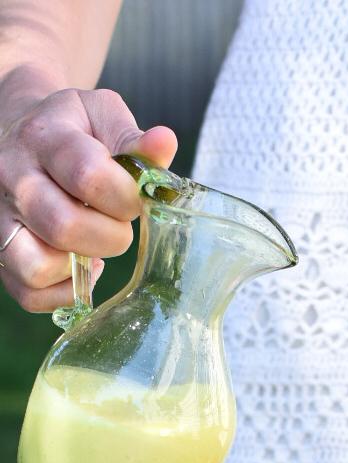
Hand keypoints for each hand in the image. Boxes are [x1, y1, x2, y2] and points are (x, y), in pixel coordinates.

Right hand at [0, 86, 175, 310]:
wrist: (19, 129)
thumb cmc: (71, 130)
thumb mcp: (102, 117)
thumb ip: (133, 139)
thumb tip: (164, 144)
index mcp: (45, 138)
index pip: (88, 176)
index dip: (125, 198)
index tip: (134, 198)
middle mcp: (14, 178)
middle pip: (63, 227)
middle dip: (110, 237)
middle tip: (117, 225)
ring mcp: (1, 217)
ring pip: (37, 267)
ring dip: (80, 268)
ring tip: (93, 245)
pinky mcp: (0, 251)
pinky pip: (30, 293)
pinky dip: (62, 292)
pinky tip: (76, 265)